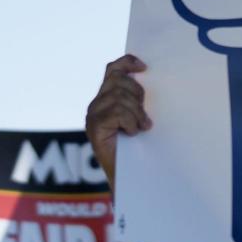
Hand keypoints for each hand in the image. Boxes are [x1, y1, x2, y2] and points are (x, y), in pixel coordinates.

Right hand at [85, 54, 149, 187]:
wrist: (130, 179)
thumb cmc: (139, 149)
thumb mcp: (141, 118)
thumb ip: (138, 102)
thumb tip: (148, 81)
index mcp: (107, 99)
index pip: (113, 70)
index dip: (127, 63)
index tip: (144, 67)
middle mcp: (96, 105)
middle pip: (118, 80)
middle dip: (137, 94)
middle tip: (145, 116)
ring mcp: (93, 116)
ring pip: (119, 96)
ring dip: (136, 113)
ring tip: (141, 128)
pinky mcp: (93, 128)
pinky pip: (117, 112)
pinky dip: (130, 121)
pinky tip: (133, 133)